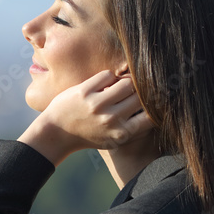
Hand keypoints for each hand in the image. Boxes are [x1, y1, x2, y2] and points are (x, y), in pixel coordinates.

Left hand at [18, 70, 153, 165]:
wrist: (57, 133)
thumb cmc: (89, 135)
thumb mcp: (114, 139)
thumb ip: (133, 126)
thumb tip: (156, 105)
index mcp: (121, 133)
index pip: (151, 115)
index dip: (154, 105)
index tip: (152, 100)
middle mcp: (111, 120)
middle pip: (140, 96)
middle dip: (139, 91)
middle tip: (133, 89)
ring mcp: (97, 105)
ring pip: (127, 82)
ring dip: (125, 81)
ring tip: (119, 85)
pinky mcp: (84, 92)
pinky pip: (108, 75)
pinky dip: (108, 77)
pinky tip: (103, 84)